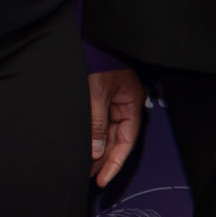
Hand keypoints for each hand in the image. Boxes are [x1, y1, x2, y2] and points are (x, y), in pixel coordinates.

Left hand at [90, 68, 143, 188]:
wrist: (88, 37)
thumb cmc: (98, 57)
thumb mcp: (96, 93)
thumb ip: (97, 123)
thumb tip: (96, 150)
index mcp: (131, 103)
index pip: (126, 141)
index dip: (114, 163)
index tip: (102, 179)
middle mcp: (124, 105)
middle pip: (116, 140)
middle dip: (104, 160)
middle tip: (90, 177)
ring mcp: (112, 102)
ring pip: (106, 133)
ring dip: (96, 150)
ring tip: (84, 167)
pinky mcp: (99, 99)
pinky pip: (98, 123)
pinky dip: (91, 137)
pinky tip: (84, 147)